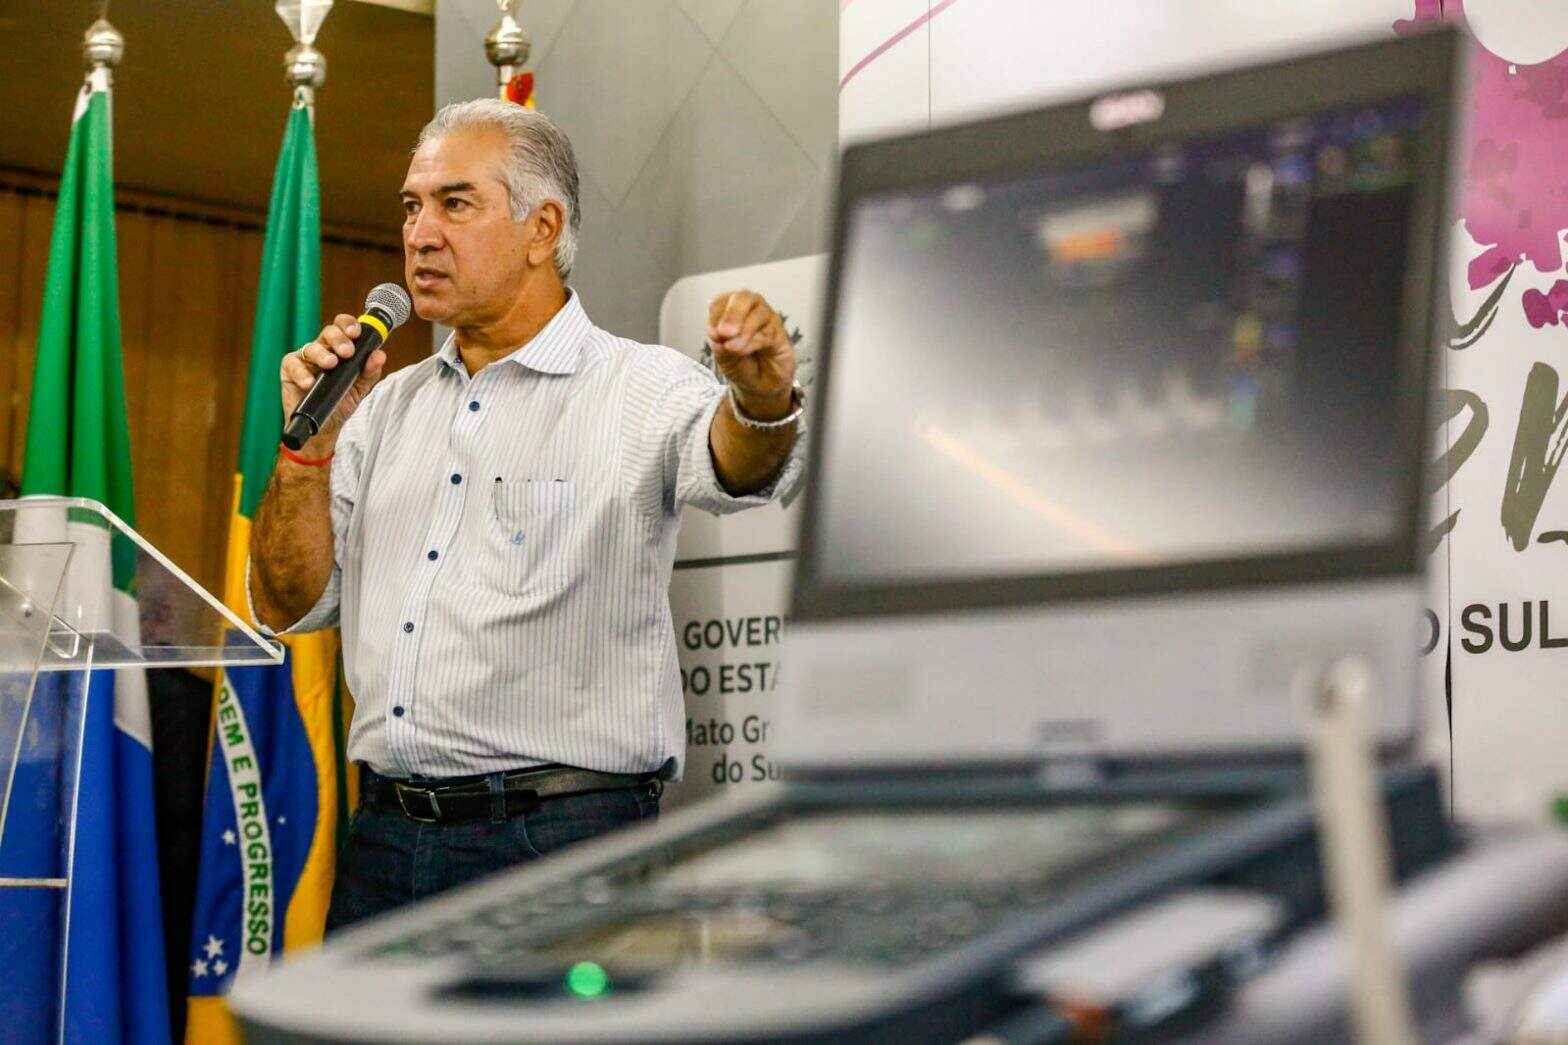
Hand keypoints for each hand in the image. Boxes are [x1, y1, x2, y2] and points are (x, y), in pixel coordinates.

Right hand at [279, 314, 387, 453]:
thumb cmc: (341, 402)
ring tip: (330, 364)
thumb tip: (379, 355)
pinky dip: (301, 373)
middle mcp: (322, 349)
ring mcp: (305, 359)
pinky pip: (293, 365)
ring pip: (311, 347)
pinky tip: (309, 382)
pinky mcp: (289, 370)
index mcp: (340, 349)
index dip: (349, 325)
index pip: (343, 328)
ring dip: (322, 354)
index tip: (356, 332)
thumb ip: (370, 372)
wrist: (325, 427)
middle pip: (328, 333)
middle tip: (347, 352)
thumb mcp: (360, 388)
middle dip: (339, 339)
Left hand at [707, 290, 796, 420]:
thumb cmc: (741, 365)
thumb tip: (720, 335)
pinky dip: (753, 341)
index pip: (721, 302)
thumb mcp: (723, 357)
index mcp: (730, 309)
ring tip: (732, 348)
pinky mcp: (781, 335)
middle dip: (732, 315)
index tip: (713, 334)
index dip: (716, 316)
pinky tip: (743, 351)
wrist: (758, 387)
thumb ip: (720, 344)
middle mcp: (751, 309)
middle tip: (724, 333)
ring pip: (758, 313)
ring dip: (743, 330)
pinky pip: (768, 332)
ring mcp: (768, 320)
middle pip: (743, 298)